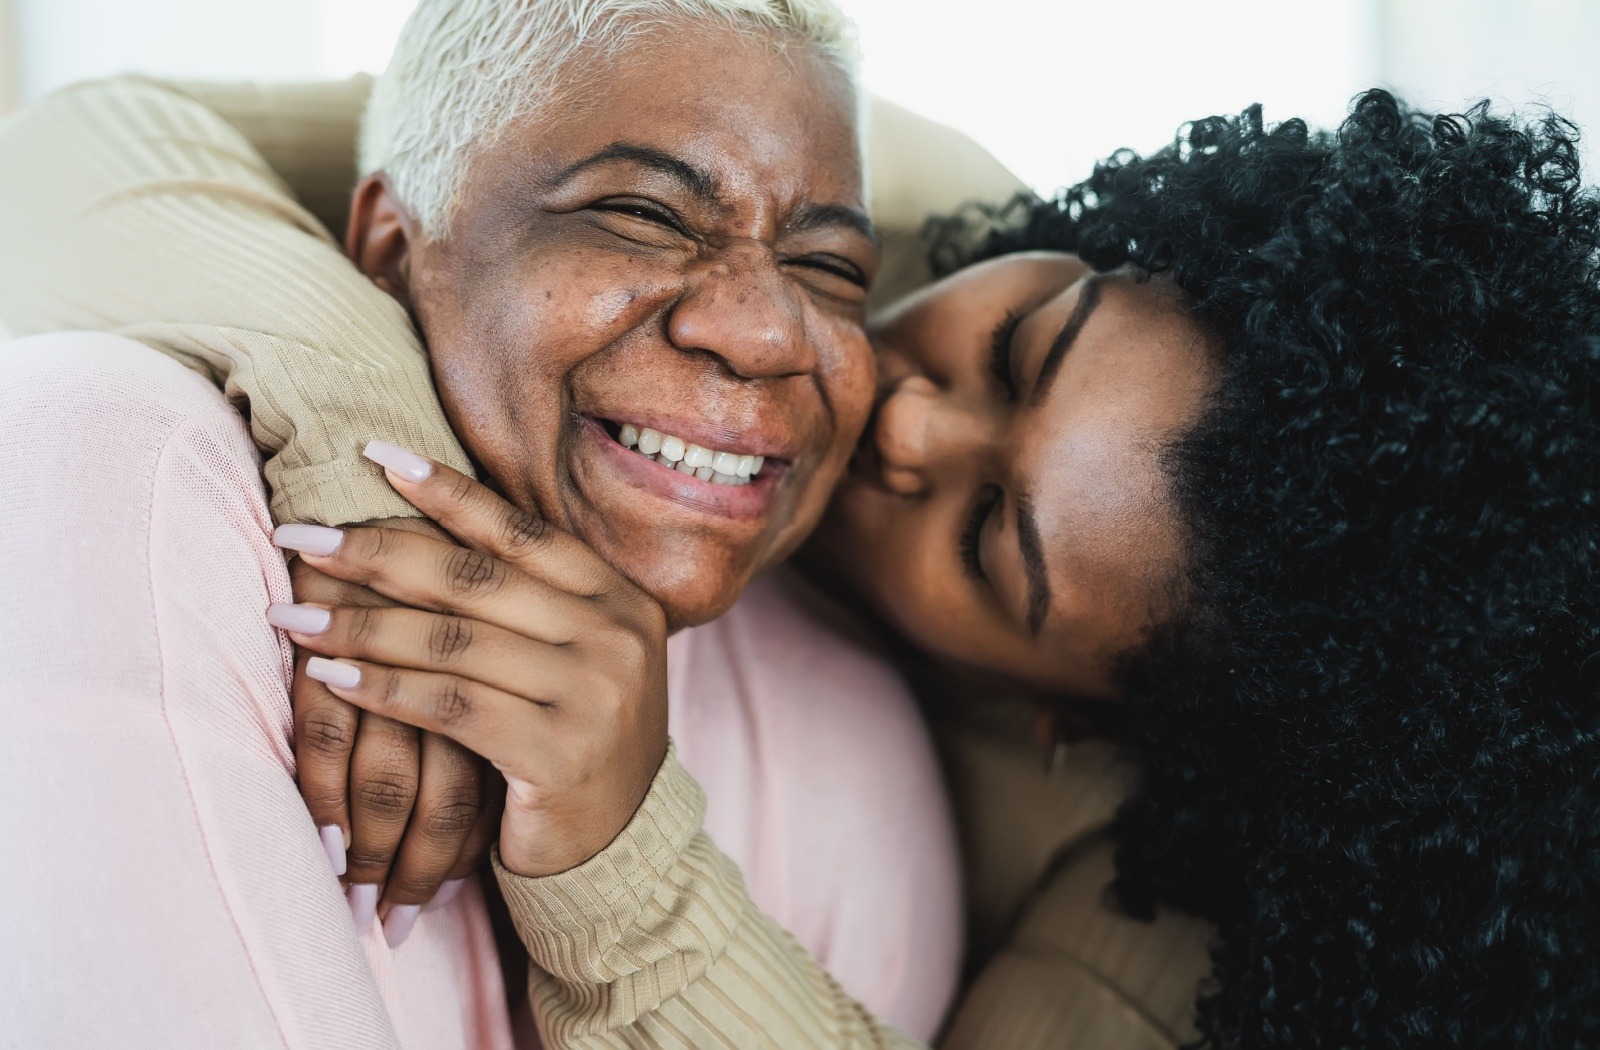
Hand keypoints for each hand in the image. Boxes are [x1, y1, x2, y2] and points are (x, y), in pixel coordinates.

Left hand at [272, 452, 669, 878]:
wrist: (618, 851)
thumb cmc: (572, 741)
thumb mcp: (570, 658)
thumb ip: (525, 601)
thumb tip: (419, 521)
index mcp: (620, 599)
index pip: (520, 531)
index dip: (446, 492)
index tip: (373, 456)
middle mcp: (615, 636)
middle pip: (476, 578)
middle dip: (377, 551)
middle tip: (301, 535)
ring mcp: (592, 695)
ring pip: (453, 642)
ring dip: (360, 624)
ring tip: (291, 613)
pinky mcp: (557, 755)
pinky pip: (449, 708)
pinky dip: (382, 688)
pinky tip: (329, 676)